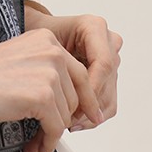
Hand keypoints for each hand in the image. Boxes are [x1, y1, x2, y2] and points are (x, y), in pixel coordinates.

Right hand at [0, 30, 104, 151]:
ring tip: (34, 142)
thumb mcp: (20, 61)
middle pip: (77, 96)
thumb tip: (72, 103)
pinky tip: (35, 148)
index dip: (80, 102)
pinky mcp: (41, 96)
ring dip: (52, 134)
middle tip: (47, 136)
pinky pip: (56, 129)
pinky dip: (47, 143)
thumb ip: (46, 72)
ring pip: (66, 115)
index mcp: (47, 38)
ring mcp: (49, 72)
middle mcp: (53, 50)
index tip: (83, 118)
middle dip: (63, 120)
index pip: (80, 75)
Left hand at [25, 9, 122, 128]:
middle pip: (108, 81)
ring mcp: (112, 58)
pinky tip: (77, 122)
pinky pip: (109, 100)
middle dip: (89, 105)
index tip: (73, 108)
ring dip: (92, 115)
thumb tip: (63, 93)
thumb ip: (58, 63)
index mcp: (94, 27)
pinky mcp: (110, 75)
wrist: (40, 39)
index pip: (103, 64)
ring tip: (69, 124)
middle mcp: (108, 41)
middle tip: (69, 121)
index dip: (91, 89)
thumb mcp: (44, 45)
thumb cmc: (39, 38)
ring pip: (110, 94)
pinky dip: (93, 115)